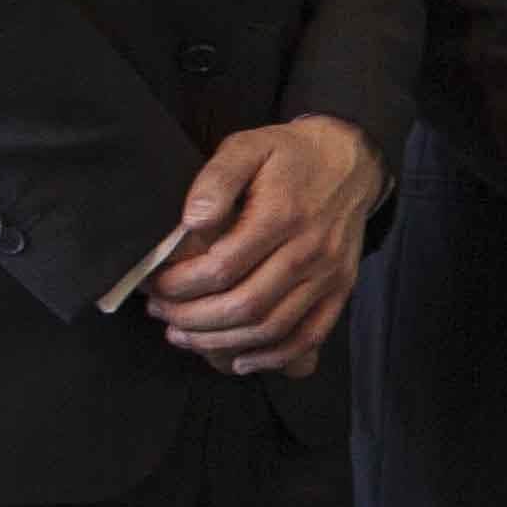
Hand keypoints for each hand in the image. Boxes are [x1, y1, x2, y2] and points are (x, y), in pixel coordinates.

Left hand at [149, 114, 382, 375]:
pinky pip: (308, 336)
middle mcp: (309, 251)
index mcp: (282, 216)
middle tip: (161, 314)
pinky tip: (239, 360)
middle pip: (245, 305)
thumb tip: (191, 221)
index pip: (222, 267)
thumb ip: (216, 179)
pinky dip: (273, 357)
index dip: (181, 285)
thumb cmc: (291, 155)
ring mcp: (327, 275)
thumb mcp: (249, 146)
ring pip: (271, 327)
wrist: (352, 162)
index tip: (155, 285)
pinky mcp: (339, 290)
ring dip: (222, 342)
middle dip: (192, 319)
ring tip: (185, 335)